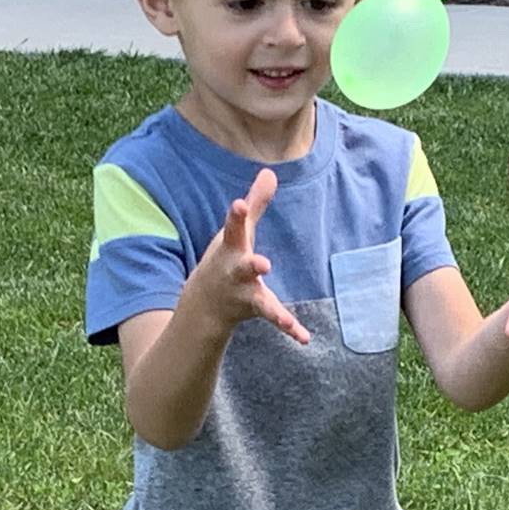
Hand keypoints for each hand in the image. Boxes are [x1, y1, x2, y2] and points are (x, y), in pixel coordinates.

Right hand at [184, 168, 310, 344]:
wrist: (204, 305)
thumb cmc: (223, 259)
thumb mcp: (237, 232)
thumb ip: (256, 204)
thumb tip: (270, 172)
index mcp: (231, 248)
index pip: (234, 227)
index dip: (236, 214)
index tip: (238, 204)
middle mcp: (236, 272)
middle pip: (244, 267)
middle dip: (252, 265)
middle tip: (263, 264)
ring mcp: (245, 294)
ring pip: (260, 301)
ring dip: (272, 308)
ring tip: (283, 319)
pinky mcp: (256, 309)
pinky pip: (274, 319)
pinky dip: (289, 327)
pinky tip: (304, 337)